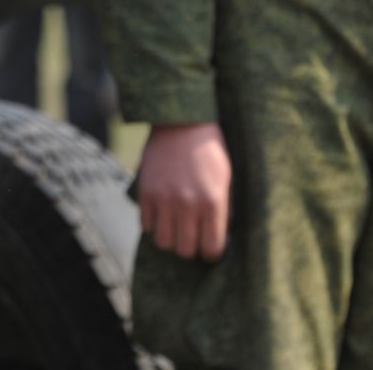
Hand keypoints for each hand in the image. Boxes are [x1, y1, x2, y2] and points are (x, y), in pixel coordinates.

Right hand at [137, 122, 231, 258]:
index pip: (212, 248)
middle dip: (191, 248)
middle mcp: (188, 203)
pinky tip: (162, 213)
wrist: (181, 121)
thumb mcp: (226, 180)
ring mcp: (164, 198)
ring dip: (170, 238)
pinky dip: (154, 224)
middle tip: (192, 236)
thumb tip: (222, 239)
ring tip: (175, 227)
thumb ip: (225, 211)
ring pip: (163, 243)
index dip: (212, 252)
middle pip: (186, 250)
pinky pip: (146, 225)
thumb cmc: (209, 151)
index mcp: (213, 201)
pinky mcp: (146, 192)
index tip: (210, 245)